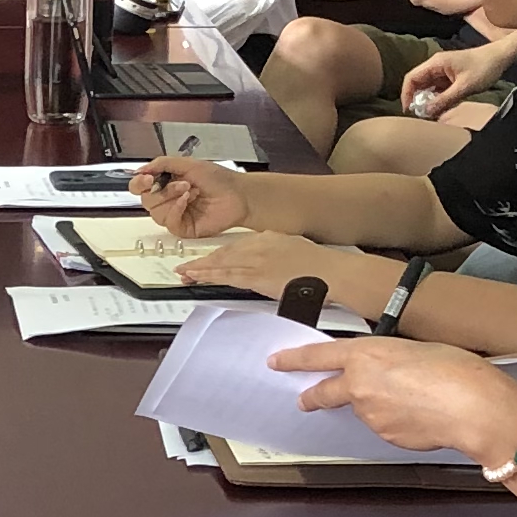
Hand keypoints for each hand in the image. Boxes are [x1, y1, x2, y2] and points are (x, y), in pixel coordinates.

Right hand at [132, 160, 248, 238]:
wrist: (238, 194)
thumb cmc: (218, 179)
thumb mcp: (188, 164)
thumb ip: (162, 164)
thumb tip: (140, 170)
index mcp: (166, 183)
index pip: (140, 187)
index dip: (139, 183)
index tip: (147, 178)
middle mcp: (168, 200)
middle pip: (146, 200)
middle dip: (162, 190)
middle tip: (181, 182)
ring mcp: (175, 215)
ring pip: (155, 212)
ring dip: (171, 198)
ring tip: (189, 190)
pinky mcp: (183, 228)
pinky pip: (169, 222)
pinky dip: (176, 209)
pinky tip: (187, 201)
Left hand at [180, 227, 363, 300]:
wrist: (331, 272)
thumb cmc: (319, 265)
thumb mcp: (294, 249)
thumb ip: (276, 253)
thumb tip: (267, 262)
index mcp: (269, 238)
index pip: (237, 246)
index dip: (219, 254)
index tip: (207, 259)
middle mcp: (259, 246)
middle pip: (225, 253)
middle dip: (205, 261)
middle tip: (187, 267)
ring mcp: (258, 261)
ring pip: (222, 264)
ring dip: (202, 269)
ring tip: (186, 273)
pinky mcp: (258, 276)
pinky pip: (228, 276)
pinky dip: (211, 277)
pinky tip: (199, 278)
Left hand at [275, 333, 516, 461]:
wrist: (473, 407)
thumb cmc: (454, 369)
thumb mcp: (414, 349)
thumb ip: (388, 359)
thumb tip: (384, 372)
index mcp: (365, 354)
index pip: (318, 356)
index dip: (294, 359)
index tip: (276, 362)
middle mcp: (358, 384)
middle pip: (324, 392)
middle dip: (313, 396)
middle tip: (306, 399)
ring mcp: (369, 415)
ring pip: (363, 409)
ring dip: (377, 405)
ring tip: (415, 398)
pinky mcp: (384, 436)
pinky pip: (384, 425)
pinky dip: (396, 421)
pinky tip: (421, 415)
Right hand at [404, 38, 516, 119]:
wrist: (502, 57)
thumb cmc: (485, 67)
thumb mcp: (464, 87)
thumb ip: (444, 100)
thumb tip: (425, 112)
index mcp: (436, 63)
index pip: (411, 78)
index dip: (406, 95)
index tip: (409, 111)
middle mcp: (436, 66)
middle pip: (418, 84)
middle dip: (417, 100)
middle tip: (422, 116)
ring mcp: (443, 71)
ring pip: (428, 88)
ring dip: (428, 101)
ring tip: (432, 115)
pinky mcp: (451, 77)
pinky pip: (438, 89)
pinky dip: (438, 99)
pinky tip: (442, 109)